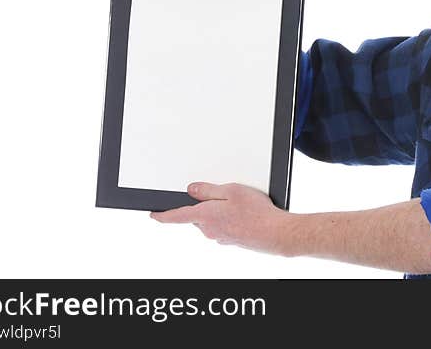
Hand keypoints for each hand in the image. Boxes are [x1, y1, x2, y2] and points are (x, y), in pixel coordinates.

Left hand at [150, 182, 294, 256]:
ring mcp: (221, 237)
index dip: (162, 215)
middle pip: (197, 216)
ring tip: (241, 204)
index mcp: (205, 216)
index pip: (176, 216)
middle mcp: (209, 230)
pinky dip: (230, 220)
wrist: (276, 233)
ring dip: (220, 212)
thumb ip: (209, 190)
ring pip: (212, 222)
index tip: (154, 215)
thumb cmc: (257, 213)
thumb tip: (192, 190)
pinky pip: (224, 227)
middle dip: (204, 206)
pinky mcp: (232, 241)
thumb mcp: (231, 190)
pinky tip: (246, 214)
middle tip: (222, 195)